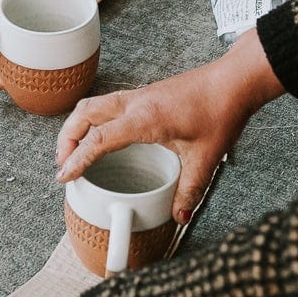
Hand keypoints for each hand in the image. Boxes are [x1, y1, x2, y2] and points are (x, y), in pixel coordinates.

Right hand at [56, 26, 284, 221]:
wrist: (235, 80)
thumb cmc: (221, 110)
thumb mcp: (206, 158)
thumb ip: (190, 189)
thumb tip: (179, 216)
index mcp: (144, 119)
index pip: (98, 139)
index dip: (77, 159)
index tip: (64, 176)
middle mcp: (135, 103)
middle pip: (83, 114)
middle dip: (66, 139)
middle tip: (62, 165)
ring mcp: (139, 95)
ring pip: (93, 105)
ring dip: (77, 126)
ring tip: (74, 151)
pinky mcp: (146, 94)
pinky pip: (108, 104)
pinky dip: (94, 120)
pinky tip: (102, 137)